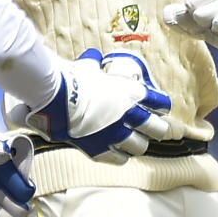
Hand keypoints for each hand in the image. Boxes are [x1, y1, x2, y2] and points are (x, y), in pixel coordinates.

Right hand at [11, 49, 170, 163]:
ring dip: (137, 143)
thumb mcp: (88, 66)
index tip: (159, 107)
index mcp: (131, 93)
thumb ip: (95, 64)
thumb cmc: (73, 79)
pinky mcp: (102, 149)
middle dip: (157, 129)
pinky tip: (116, 151)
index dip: (161, 106)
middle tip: (152, 129)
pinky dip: (119, 155)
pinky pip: (120, 159)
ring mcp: (117, 135)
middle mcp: (130, 116)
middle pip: (158, 130)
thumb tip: (92, 58)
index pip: (161, 103)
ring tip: (132, 141)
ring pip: (140, 147)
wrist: (57, 98)